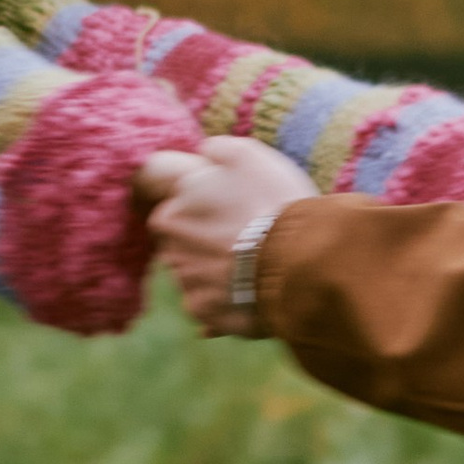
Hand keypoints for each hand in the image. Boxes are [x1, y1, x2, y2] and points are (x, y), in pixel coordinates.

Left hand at [139, 134, 317, 334]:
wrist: (295, 261)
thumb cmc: (272, 203)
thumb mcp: (247, 155)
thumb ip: (217, 150)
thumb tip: (206, 151)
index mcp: (170, 213)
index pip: (175, 211)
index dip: (205, 210)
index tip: (231, 212)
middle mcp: (169, 251)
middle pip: (185, 245)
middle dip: (208, 243)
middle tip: (246, 239)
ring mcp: (186, 285)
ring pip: (198, 276)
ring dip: (219, 272)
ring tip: (257, 266)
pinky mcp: (204, 313)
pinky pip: (211, 306)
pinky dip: (228, 302)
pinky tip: (254, 292)